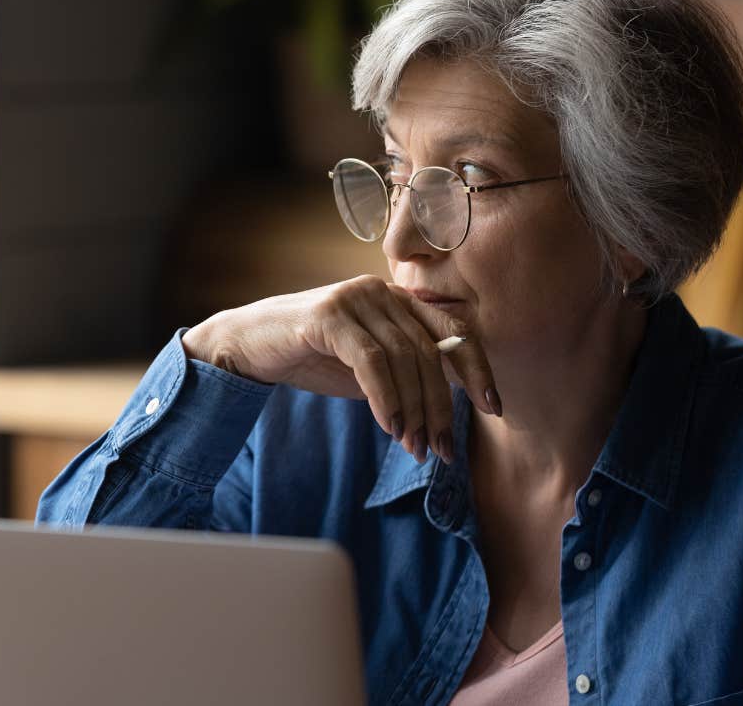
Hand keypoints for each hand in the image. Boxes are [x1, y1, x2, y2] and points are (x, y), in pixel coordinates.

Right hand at [181, 275, 500, 463]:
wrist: (249, 347)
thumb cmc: (312, 358)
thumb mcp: (370, 369)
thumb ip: (406, 376)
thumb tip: (447, 409)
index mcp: (399, 300)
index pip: (454, 331)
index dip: (477, 369)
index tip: (493, 407)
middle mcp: (382, 292)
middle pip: (429, 353)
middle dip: (440, 407)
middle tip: (441, 450)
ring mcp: (356, 298)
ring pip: (404, 359)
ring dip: (414, 411)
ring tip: (413, 447)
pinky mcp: (329, 315)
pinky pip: (372, 362)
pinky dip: (386, 398)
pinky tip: (390, 426)